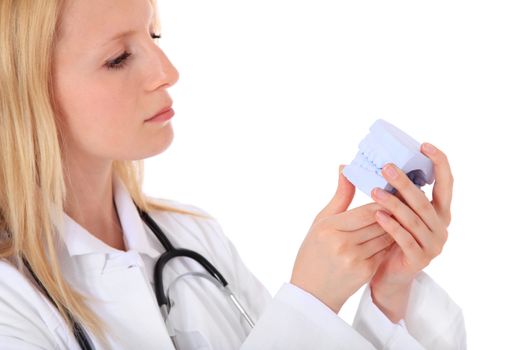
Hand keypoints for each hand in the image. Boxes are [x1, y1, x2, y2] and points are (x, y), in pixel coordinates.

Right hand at [291, 165, 394, 313]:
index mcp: (329, 228)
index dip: (383, 199)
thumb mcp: (321, 221)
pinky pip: (385, 250)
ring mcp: (355, 259)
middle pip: (380, 221)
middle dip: (395, 208)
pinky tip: (398, 231)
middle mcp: (343, 244)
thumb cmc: (313, 252)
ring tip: (407, 211)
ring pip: (387, 235)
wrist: (311, 293)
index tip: (394, 188)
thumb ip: (340, 196)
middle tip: (409, 195)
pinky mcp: (365, 272)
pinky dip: (392, 239)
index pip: (366, 209)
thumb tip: (346, 168)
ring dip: (398, 223)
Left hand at [368, 143, 453, 320]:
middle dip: (405, 182)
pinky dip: (391, 225)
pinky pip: (405, 238)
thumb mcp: (389, 211)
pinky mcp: (420, 259)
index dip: (439, 163)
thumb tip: (345, 165)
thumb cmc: (386, 239)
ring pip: (413, 218)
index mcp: (438, 211)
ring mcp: (433, 244)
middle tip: (387, 167)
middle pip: (424, 199)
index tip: (424, 145)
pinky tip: (376, 214)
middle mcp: (441, 226)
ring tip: (374, 190)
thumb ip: (380, 189)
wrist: (387, 276)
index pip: (446, 183)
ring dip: (393, 202)